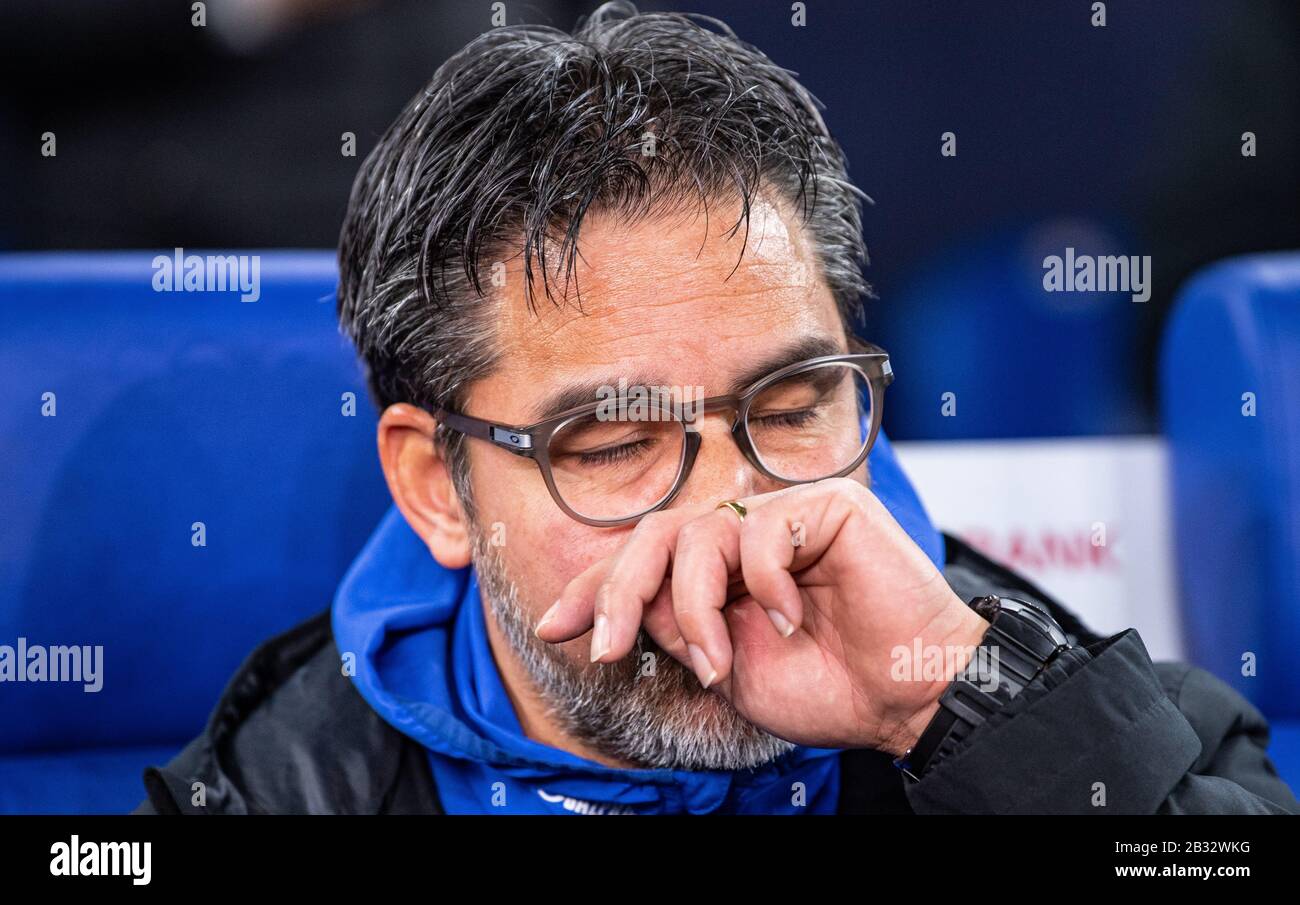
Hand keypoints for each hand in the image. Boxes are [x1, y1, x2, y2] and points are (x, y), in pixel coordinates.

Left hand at [536, 477, 990, 756]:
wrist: (906, 697)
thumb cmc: (827, 687)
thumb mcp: (727, 668)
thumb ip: (676, 627)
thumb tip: (622, 605)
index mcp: (721, 570)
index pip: (644, 561)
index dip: (595, 589)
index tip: (553, 628)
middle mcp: (745, 533)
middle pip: (655, 535)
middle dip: (618, 592)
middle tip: (608, 648)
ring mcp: (784, 514)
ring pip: (696, 534)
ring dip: (692, 608)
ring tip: (717, 663)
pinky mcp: (825, 506)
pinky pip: (758, 531)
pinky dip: (763, 585)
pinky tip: (791, 620)